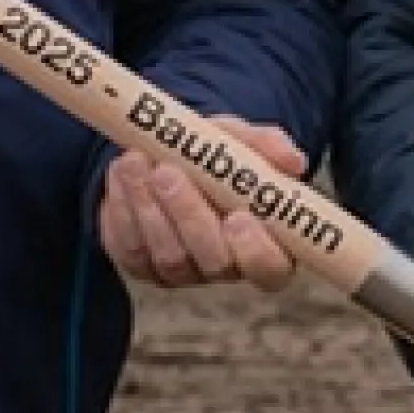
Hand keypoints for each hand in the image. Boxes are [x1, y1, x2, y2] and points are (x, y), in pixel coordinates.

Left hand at [100, 119, 309, 289]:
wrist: (171, 155)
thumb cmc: (221, 155)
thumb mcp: (244, 141)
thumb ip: (268, 147)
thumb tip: (292, 161)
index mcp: (267, 244)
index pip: (271, 268)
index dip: (256, 251)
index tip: (238, 217)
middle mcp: (227, 266)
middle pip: (214, 262)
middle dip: (188, 216)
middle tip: (168, 173)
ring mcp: (184, 271)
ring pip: (168, 256)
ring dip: (148, 207)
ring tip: (135, 162)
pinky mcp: (142, 265)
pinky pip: (131, 249)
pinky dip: (123, 209)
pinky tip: (121, 175)